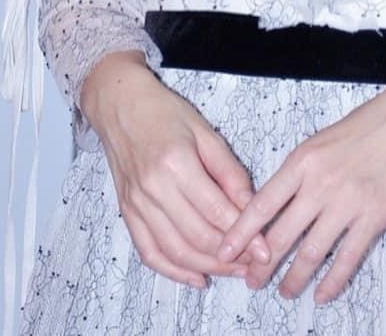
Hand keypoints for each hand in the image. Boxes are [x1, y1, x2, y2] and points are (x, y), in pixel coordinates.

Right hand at [83, 53, 271, 287]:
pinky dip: (174, 272)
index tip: (265, 250)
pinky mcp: (127, 214)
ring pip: (176, 251)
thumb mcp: (205, 132)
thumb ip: (229, 171)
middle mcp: (154, 188)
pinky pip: (150, 253)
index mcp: (177, 163)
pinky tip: (197, 278)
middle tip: (254, 264)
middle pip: (197, 237)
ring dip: (207, 268)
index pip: (216, 211)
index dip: (244, 235)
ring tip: (233, 271)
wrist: (120, 106)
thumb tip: (251, 206)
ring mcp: (137, 204)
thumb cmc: (165, 114)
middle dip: (230, 257)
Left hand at [213, 63, 385, 304]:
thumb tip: (276, 204)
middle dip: (262, 264)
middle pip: (281, 234)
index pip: (262, 204)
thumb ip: (298, 172)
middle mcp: (319, 184)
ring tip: (285, 292)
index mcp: (302, 162)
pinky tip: (323, 294)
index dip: (240, 233)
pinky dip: (333, 280)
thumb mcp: (319, 141)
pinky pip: (347, 257)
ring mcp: (347, 203)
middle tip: (251, 281)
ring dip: (295, 278)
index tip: (224, 252)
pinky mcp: (374, 217)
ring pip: (311, 252)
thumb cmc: (364, 126)